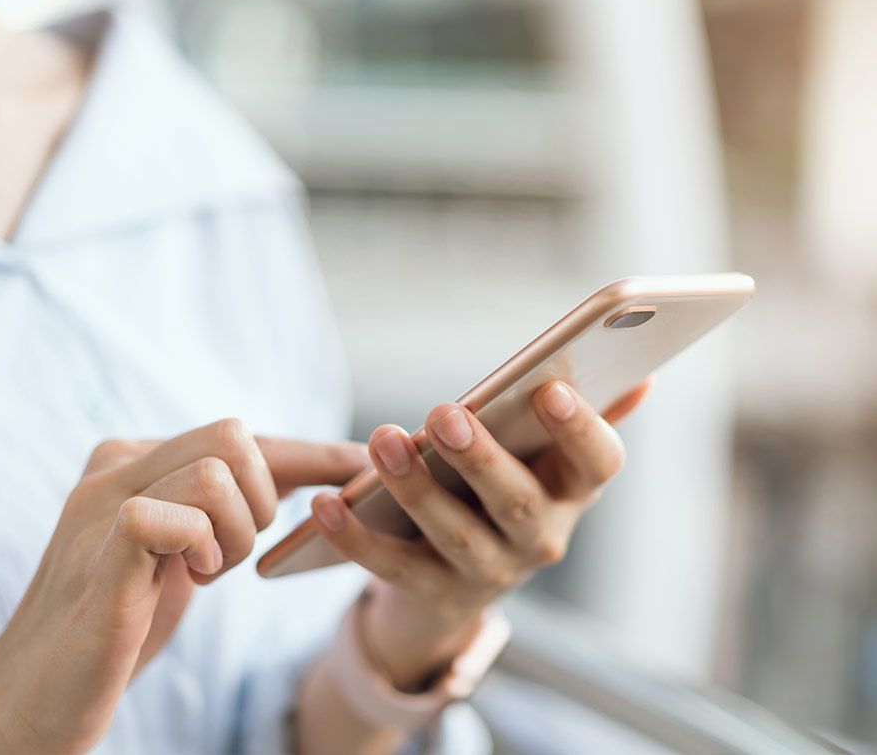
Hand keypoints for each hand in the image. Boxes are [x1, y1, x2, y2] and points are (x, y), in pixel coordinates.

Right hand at [0, 420, 366, 753]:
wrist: (32, 694)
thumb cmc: (118, 623)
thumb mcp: (181, 551)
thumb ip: (218, 507)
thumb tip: (300, 476)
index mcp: (137, 460)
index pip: (240, 438)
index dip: (309, 452)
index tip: (361, 464)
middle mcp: (117, 464)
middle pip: (235, 436)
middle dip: (260, 500)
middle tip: (227, 555)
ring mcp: (104, 500)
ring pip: (217, 471)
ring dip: (235, 534)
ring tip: (201, 574)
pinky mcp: (104, 546)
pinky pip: (180, 513)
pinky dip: (204, 549)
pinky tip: (185, 580)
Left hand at [311, 381, 649, 689]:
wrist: (462, 579)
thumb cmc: (507, 487)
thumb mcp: (546, 456)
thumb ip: (586, 412)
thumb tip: (641, 374)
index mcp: (572, 490)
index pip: (599, 463)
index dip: (581, 430)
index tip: (550, 389)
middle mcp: (541, 539)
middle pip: (517, 502)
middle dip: (482, 460)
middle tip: (444, 414)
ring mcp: (489, 573)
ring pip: (455, 536)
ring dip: (417, 490)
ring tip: (382, 442)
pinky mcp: (434, 594)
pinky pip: (393, 569)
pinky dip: (356, 539)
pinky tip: (325, 505)